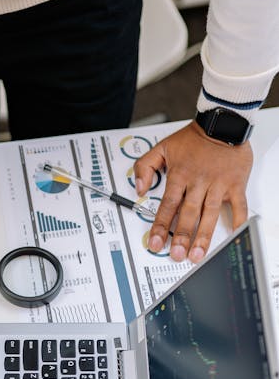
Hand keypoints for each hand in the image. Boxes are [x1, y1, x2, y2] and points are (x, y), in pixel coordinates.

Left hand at [134, 121, 251, 262]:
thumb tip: (139, 189)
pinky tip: (233, 234)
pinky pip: (238, 205)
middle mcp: (198, 182)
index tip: (154, 243)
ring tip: (198, 254)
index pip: (167, 205)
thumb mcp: (162, 147)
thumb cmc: (194, 138)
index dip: (159, 226)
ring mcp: (218, 184)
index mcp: (179, 175)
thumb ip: (145, 167)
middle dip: (181, 236)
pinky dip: (237, 220)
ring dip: (203, 235)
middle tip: (177, 255)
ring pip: (209, 214)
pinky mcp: (235, 184)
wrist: (222, 123)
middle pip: (187, 213)